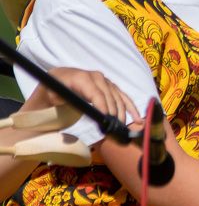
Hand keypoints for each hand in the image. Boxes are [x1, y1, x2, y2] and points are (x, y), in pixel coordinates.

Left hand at [22, 67, 139, 122]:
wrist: (56, 80)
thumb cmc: (52, 91)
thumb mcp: (53, 97)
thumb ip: (63, 105)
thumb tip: (76, 119)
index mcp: (82, 77)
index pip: (96, 93)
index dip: (103, 107)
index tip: (107, 121)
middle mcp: (96, 76)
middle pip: (110, 97)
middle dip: (113, 113)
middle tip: (113, 129)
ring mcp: (105, 80)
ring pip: (118, 97)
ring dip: (123, 113)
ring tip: (122, 127)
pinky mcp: (110, 86)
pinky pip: (123, 96)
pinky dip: (131, 107)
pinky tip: (138, 118)